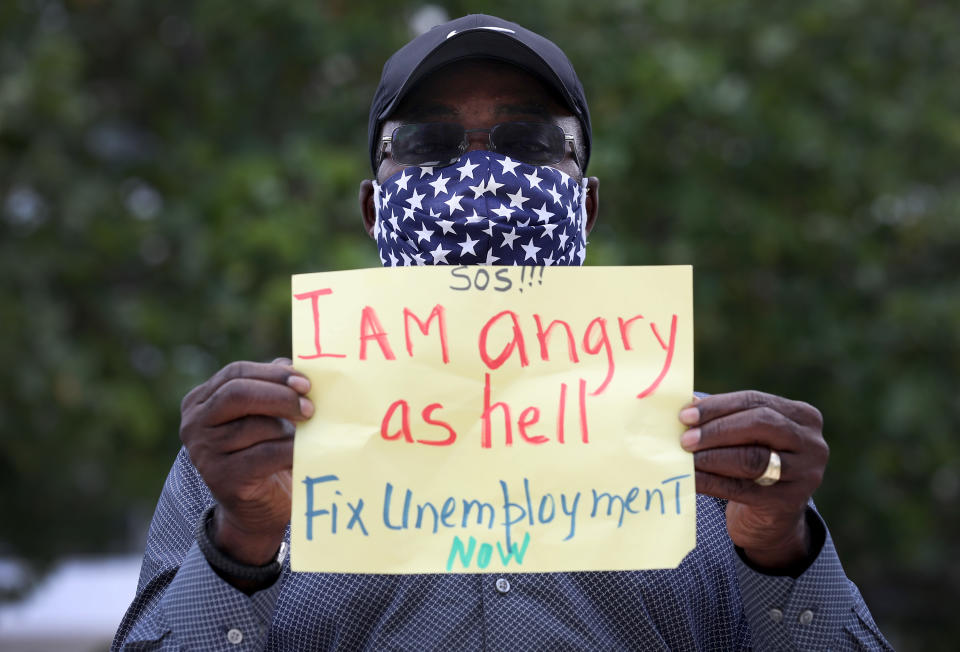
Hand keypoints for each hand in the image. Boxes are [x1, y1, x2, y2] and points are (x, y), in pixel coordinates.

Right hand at [180, 358, 312, 566]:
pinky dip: (291, 451)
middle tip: (310, 407)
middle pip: (238, 394)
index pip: (236, 373)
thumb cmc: (264, 452)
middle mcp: (194, 424)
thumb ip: (272, 388)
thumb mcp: (264, 415)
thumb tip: (295, 365)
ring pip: (254, 426)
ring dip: (288, 429)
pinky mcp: (222, 478)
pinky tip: (304, 452)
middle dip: (280, 396)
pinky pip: (265, 455)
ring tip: (306, 436)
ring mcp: (203, 453)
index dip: (273, 374)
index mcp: (200, 400)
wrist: (256, 510)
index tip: (305, 383)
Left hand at [678, 391, 828, 571]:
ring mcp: (805, 474)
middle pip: (760, 424)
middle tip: (685, 438)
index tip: (685, 414)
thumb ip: (726, 419)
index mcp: (803, 416)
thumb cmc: (755, 463)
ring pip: (753, 458)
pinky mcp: (788, 502)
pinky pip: (742, 488)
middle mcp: (811, 443)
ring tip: (686, 457)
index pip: (755, 401)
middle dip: (717, 430)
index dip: (718, 406)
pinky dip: (711, 482)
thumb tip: (686, 405)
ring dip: (713, 456)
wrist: (773, 518)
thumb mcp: (749, 438)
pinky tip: (691, 479)